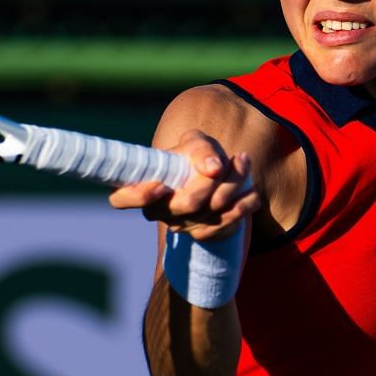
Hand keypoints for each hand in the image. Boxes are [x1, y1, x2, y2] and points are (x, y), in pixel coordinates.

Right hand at [108, 130, 258, 241]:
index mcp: (144, 186)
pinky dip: (244, 206)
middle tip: (225, 161)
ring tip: (243, 161)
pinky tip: (253, 192)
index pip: (122, 198)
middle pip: (185, 204)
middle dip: (210, 182)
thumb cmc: (197, 156)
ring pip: (210, 213)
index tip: (161, 186)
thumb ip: (201, 148)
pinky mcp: (204, 234)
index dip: (138, 196)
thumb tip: (213, 167)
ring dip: (233, 187)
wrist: (217, 177)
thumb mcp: (197, 142)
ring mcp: (182, 226)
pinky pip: (226, 225)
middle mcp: (159, 211)